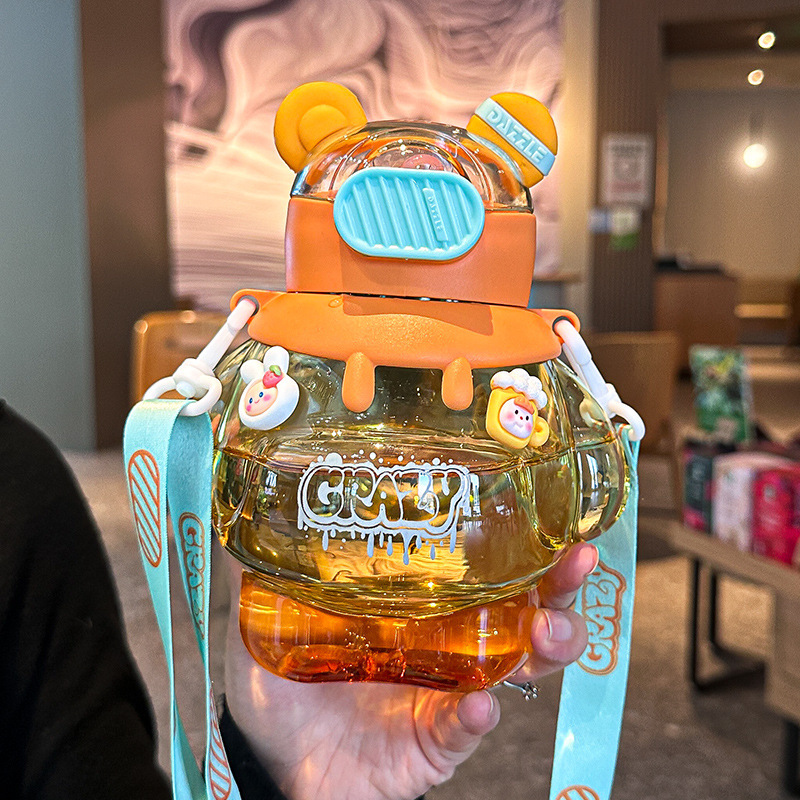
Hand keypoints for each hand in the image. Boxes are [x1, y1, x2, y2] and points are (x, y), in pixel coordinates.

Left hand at [224, 542, 597, 799]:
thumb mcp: (267, 617)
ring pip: (516, 669)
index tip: (546, 510)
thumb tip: (242, 501)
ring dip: (545, 647)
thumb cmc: (280, 688)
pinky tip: (480, 705)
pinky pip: (465, 732)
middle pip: (520, 610)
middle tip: (578, 559)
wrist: (273, 765)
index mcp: (416, 607)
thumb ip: (260, 568)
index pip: (479, 567)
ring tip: (549, 632)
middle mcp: (444, 645)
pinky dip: (476, 718)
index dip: (520, 541)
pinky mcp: (434, 745)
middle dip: (558, 586)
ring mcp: (444, 695)